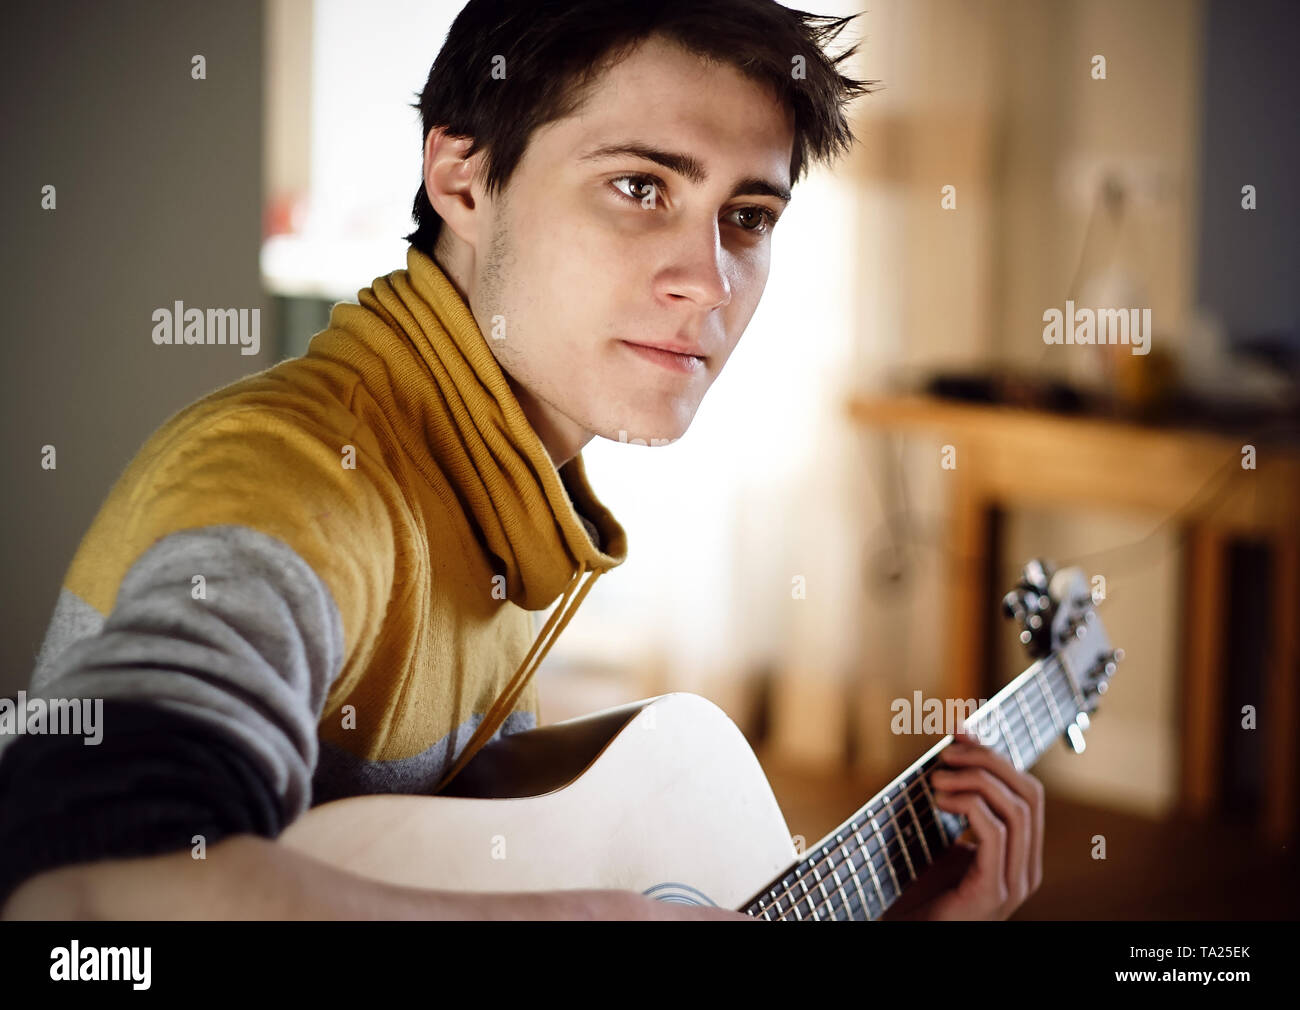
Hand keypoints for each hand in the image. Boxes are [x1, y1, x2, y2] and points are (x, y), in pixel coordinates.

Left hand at [884, 730, 1043, 919]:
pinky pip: (996, 834)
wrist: (906, 933)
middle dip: (989, 761)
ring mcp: (1013, 884)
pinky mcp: (992, 893)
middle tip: (947, 753)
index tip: (959, 733)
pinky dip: (969, 805)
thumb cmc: (918, 891)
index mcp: (1021, 855)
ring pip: (1017, 810)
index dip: (995, 755)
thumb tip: (956, 746)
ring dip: (975, 780)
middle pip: (1029, 793)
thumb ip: (957, 802)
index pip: (1027, 791)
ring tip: (937, 778)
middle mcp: (1026, 869)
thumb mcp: (943, 838)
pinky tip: (940, 801)